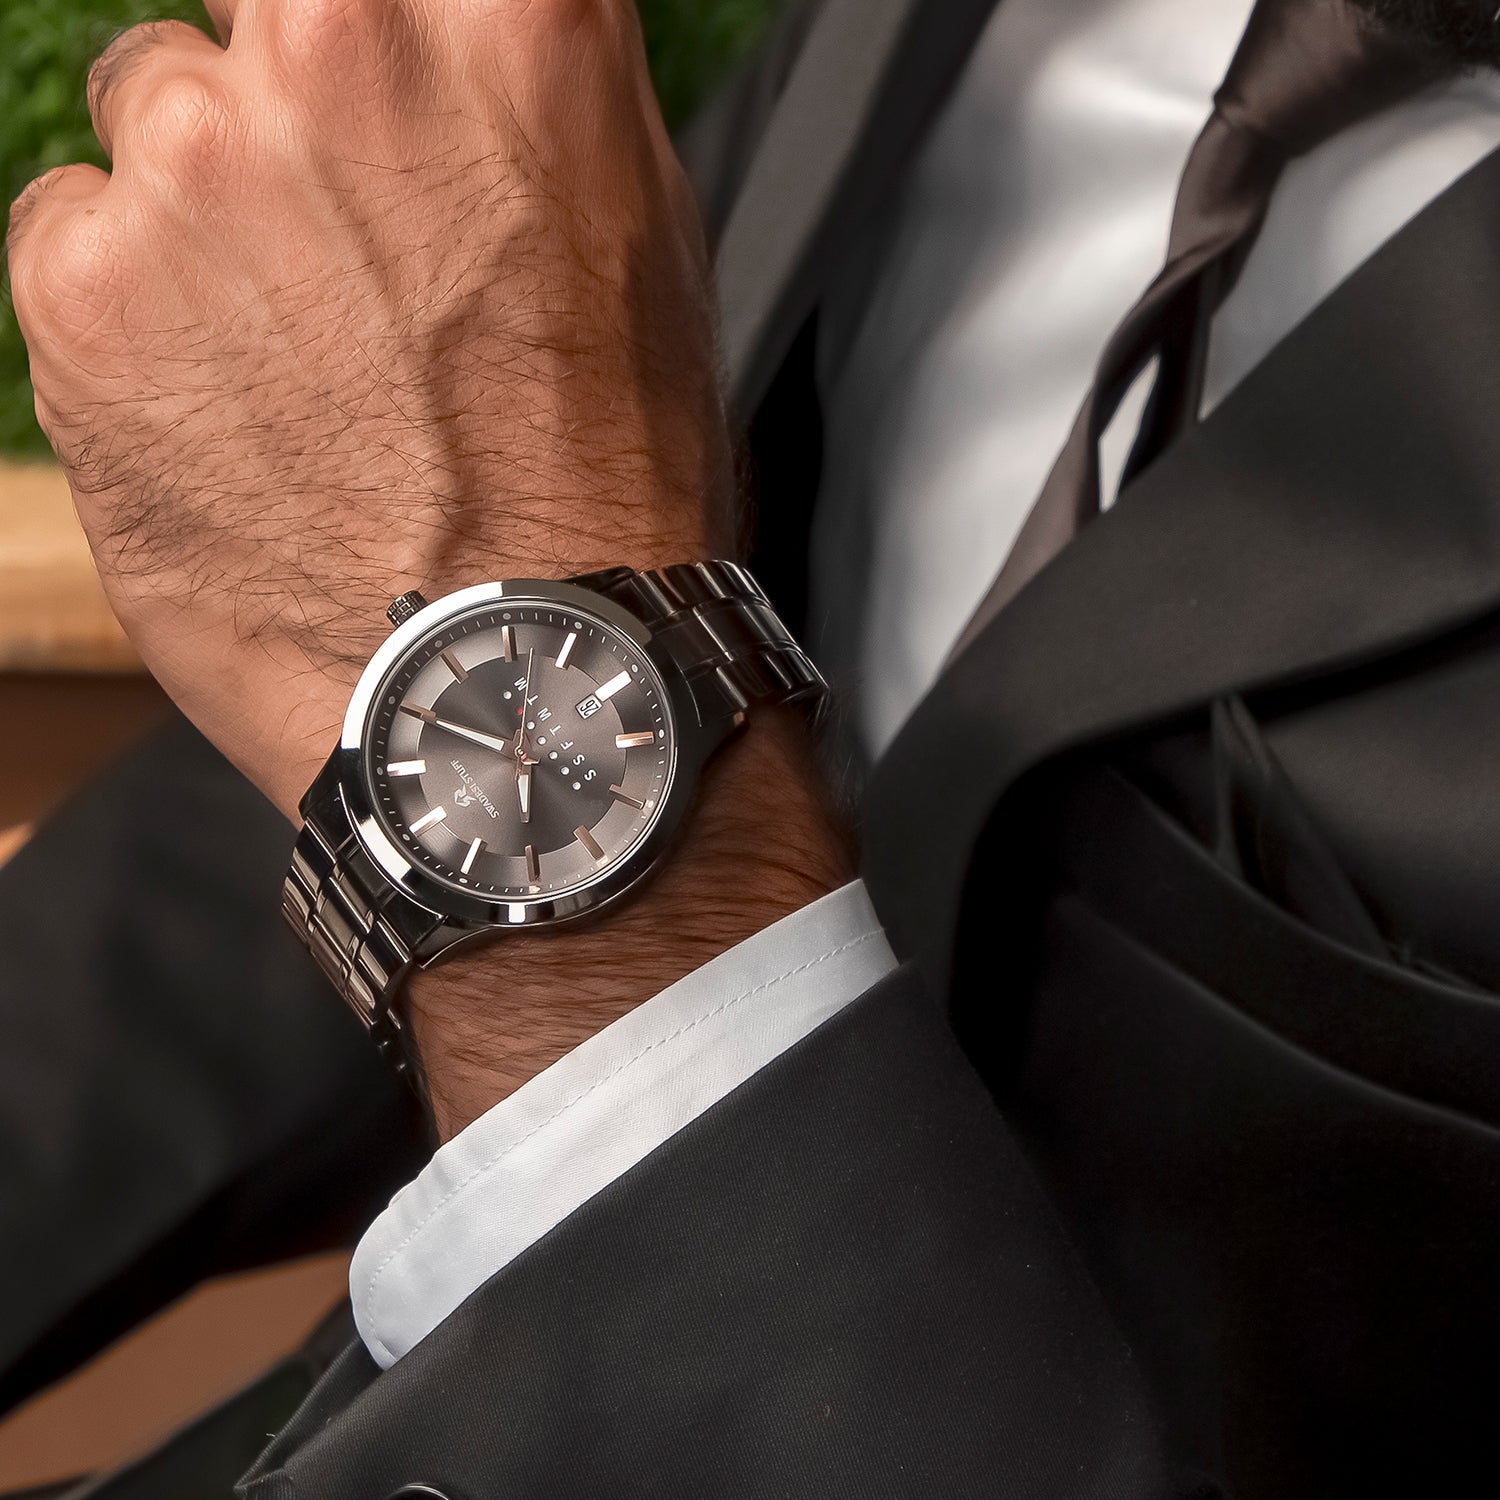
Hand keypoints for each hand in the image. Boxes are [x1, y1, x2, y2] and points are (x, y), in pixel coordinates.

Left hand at [8, 0, 850, 1134]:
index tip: (377, 94)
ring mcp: (194, 166)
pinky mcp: (81, 289)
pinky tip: (229, 409)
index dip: (384, 48)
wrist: (515, 685)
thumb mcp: (644, 245)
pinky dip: (135, 306)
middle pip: (262, 7)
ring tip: (301, 361)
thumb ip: (533, 93)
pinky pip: (71, 230)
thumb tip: (457, 33)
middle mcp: (338, 52)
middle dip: (299, 103)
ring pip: (153, 107)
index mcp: (507, 28)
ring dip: (213, 209)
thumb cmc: (603, 489)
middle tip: (356, 249)